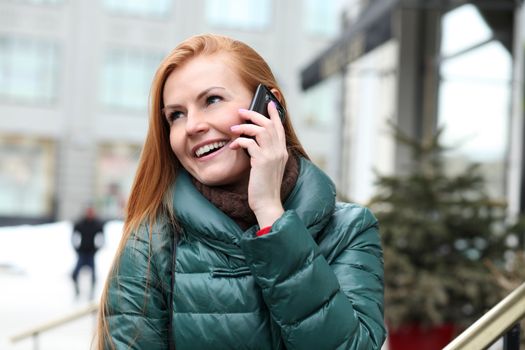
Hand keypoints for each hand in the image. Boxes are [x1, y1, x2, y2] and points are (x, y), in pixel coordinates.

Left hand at [229, 101, 287, 227]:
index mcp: (282, 152)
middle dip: (255, 115)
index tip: (269, 102)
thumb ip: (263, 153)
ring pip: (260, 130)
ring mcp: (272, 156)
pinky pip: (250, 143)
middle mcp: (279, 151)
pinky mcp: (262, 161)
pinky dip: (240, 141)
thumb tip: (251, 142)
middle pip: (269, 124)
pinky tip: (233, 146)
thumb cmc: (264, 187)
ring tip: (233, 129)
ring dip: (245, 126)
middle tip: (242, 112)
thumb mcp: (267, 167)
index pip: (280, 127)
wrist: (267, 203)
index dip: (274, 114)